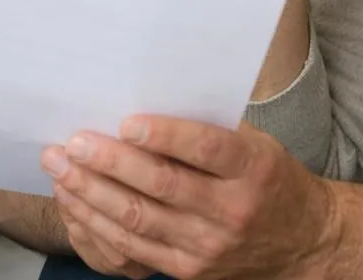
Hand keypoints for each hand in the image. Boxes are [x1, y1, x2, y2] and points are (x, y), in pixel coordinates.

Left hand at [43, 118, 328, 279]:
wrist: (302, 242)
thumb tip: (142, 99)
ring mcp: (207, 246)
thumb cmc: (268, 178)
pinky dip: (98, 224)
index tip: (126, 121)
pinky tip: (75, 202)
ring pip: (139, 219)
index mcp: (252, 169)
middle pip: (162, 186)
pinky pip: (133, 248)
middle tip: (74, 142)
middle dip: (110, 163)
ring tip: (60, 168)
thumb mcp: (254, 144)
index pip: (206, 149)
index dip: (165, 135)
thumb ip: (208, 128)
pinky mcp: (187, 270)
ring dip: (92, 193)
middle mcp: (231, 210)